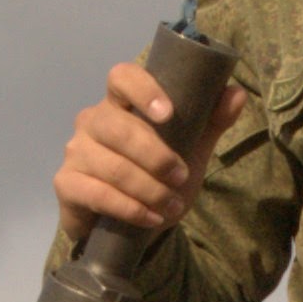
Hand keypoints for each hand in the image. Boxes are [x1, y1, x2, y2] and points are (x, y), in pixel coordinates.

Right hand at [53, 56, 242, 235]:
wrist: (130, 224)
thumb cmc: (156, 177)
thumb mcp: (189, 149)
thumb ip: (210, 121)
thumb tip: (236, 93)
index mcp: (120, 103)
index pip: (121, 77)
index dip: (143, 90)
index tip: (168, 114)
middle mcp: (92, 121)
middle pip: (117, 127)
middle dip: (155, 155)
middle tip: (180, 176)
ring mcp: (75, 152)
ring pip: (112, 166)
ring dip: (148, 189)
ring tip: (171, 206)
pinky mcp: (66, 184)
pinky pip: (97, 194)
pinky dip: (129, 208)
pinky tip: (150, 218)